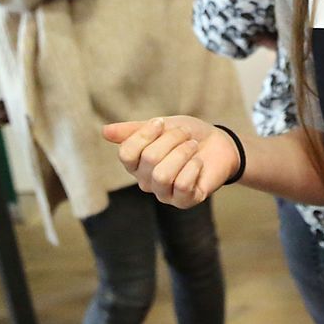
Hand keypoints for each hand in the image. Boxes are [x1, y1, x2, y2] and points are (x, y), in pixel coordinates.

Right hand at [103, 116, 235, 206]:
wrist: (218, 144)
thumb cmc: (186, 135)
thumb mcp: (161, 126)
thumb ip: (133, 130)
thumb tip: (104, 131)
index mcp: (136, 164)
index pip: (126, 154)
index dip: (144, 135)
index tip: (161, 122)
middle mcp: (146, 181)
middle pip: (149, 159)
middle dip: (171, 139)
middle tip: (185, 134)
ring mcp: (165, 193)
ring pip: (163, 175)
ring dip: (182, 153)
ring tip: (192, 146)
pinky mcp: (185, 201)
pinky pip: (182, 185)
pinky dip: (193, 168)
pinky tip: (199, 162)